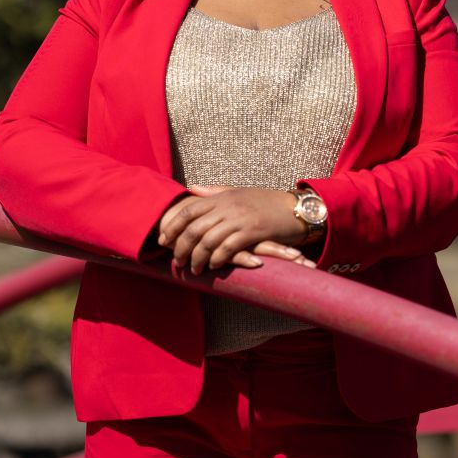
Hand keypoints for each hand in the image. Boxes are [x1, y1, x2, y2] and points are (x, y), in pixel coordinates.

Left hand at [157, 184, 308, 274]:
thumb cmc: (266, 202)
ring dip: (197, 258)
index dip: (172, 225)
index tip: (162, 239)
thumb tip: (192, 188)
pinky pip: (228, 248)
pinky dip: (217, 259)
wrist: (295, 208)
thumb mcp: (239, 192)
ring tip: (193, 269)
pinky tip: (213, 267)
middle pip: (194, 228)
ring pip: (208, 240)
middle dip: (181, 247)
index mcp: (221, 197)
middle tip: (176, 261)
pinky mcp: (253, 232)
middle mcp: (227, 206)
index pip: (188, 210)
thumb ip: (214, 191)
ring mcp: (240, 218)